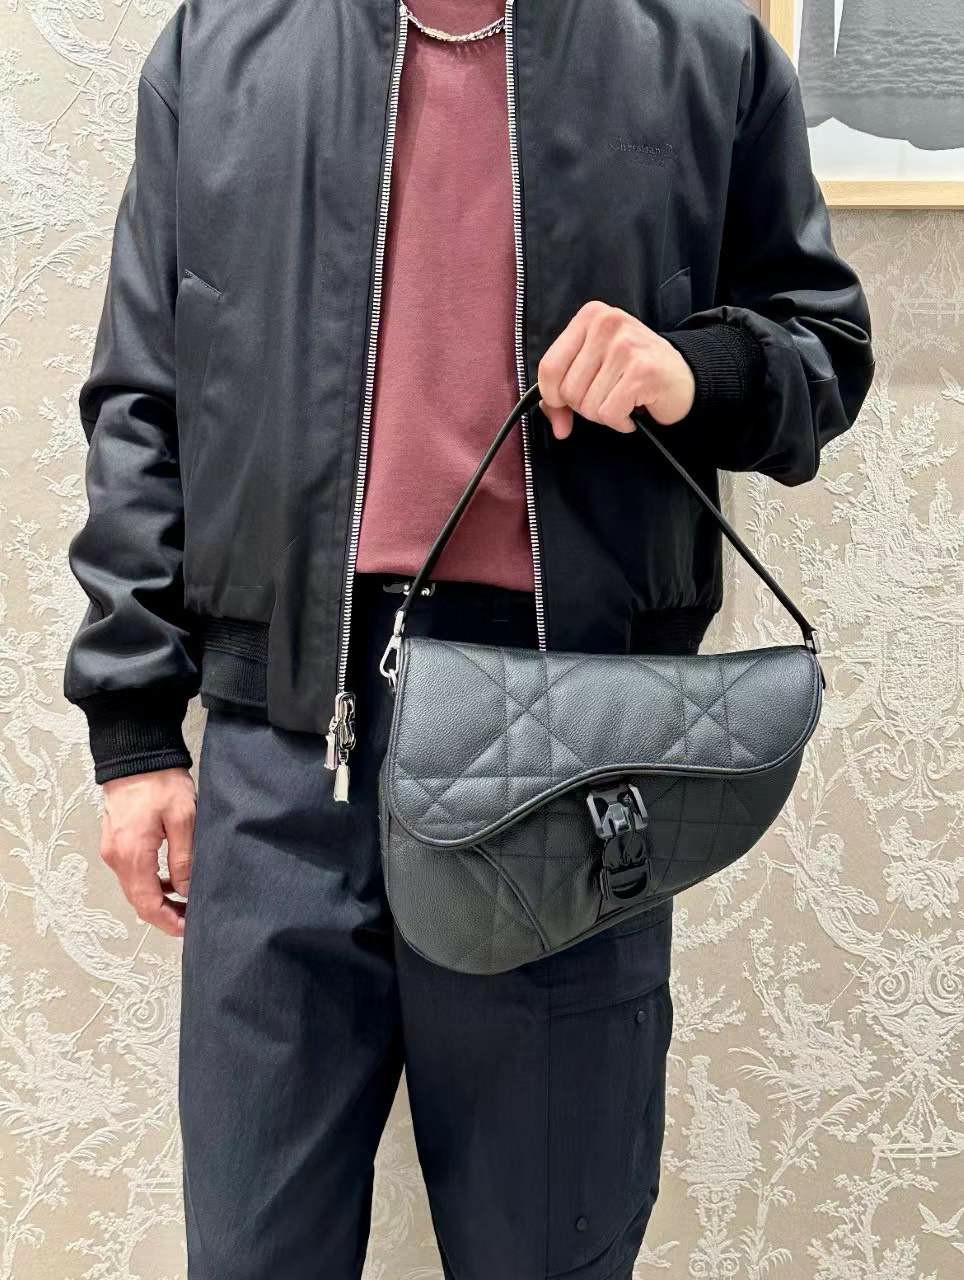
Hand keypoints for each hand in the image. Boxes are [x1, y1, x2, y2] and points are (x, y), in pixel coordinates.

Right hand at [100, 767, 196, 936]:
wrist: (136, 756)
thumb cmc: (160, 782)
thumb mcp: (183, 819)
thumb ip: (183, 859)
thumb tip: (185, 891)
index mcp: (133, 854)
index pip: (147, 903)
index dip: (167, 921)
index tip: (188, 929)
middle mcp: (117, 857)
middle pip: (138, 900)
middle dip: (164, 914)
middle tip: (191, 919)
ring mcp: (113, 850)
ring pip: (134, 888)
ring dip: (158, 899)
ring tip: (186, 902)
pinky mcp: (116, 842)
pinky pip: (132, 873)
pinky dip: (150, 883)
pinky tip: (170, 881)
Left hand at [537, 300, 695, 439]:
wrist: (683, 377)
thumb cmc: (633, 373)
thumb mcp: (593, 369)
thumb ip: (562, 394)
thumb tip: (557, 426)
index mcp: (590, 316)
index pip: (549, 366)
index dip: (552, 397)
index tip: (564, 405)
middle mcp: (607, 324)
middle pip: (568, 391)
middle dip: (586, 406)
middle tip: (609, 397)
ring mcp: (626, 346)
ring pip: (588, 406)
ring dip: (605, 415)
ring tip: (623, 399)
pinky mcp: (642, 371)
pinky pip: (609, 414)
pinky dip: (620, 422)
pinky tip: (633, 409)